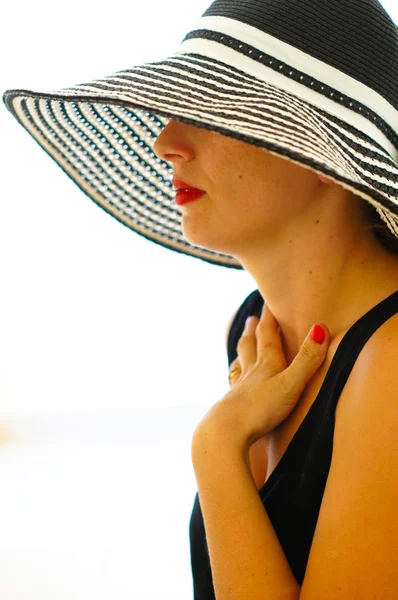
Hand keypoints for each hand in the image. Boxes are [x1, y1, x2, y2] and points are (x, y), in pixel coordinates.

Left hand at [193, 303, 329, 453]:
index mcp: (266, 365)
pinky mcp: (232, 407)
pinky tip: (234, 384)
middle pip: (250, 346)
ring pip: (241, 364)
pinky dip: (236, 379)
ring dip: (242, 351)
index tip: (269, 302)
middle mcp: (250, 373)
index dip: (270, 317)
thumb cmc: (259, 410)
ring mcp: (239, 390)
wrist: (225, 433)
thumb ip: (307, 360)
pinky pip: (234, 387)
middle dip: (253, 331)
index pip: (268, 335)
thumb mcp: (290, 384)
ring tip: (242, 344)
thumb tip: (320, 328)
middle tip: (252, 319)